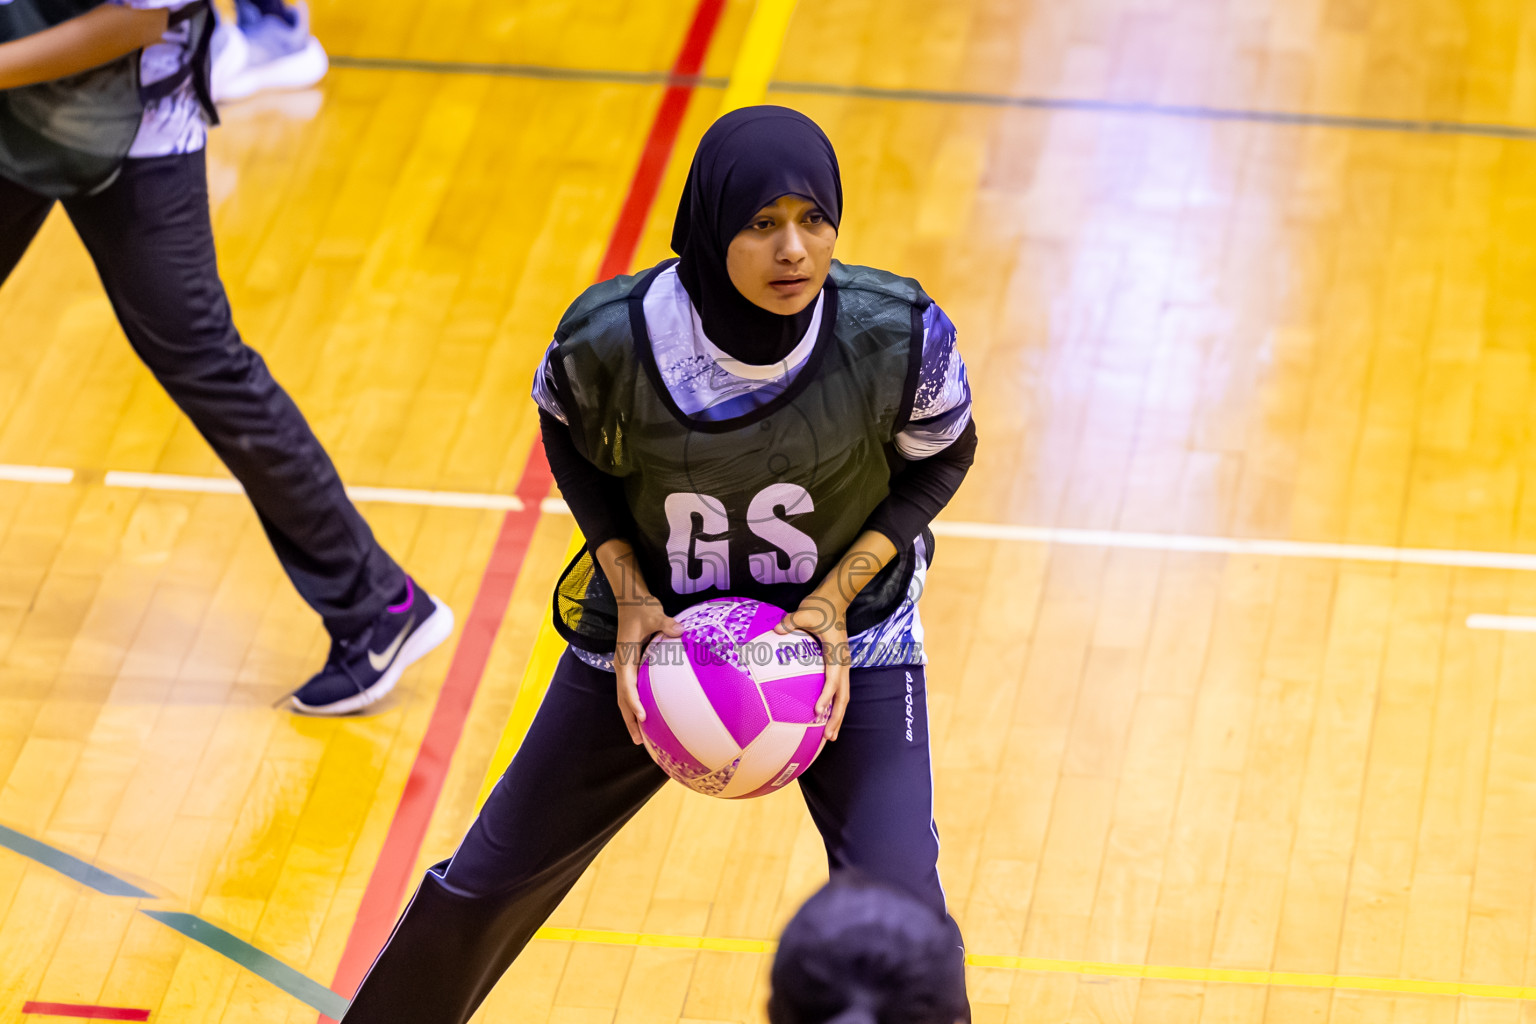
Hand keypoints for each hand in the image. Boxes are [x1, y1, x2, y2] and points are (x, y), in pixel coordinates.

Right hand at [613, 588, 680, 744]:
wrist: (629, 600)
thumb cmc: (641, 607)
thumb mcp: (654, 613)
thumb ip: (666, 624)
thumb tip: (680, 630)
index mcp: (625, 657)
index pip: (627, 685)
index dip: (634, 702)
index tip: (643, 717)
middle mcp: (622, 665)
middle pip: (623, 698)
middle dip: (629, 720)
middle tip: (638, 741)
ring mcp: (625, 666)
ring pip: (625, 697)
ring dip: (630, 717)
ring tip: (640, 737)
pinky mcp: (631, 665)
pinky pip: (632, 689)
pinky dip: (636, 704)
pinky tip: (647, 716)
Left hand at [776, 595, 850, 740]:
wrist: (837, 597)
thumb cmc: (822, 605)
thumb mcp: (805, 611)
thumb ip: (792, 621)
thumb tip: (776, 630)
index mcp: (836, 653)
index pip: (833, 679)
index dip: (826, 696)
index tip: (817, 711)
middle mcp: (843, 662)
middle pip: (843, 696)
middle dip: (837, 717)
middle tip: (828, 737)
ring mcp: (842, 664)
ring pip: (844, 696)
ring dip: (838, 716)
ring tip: (830, 736)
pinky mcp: (838, 664)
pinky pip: (839, 689)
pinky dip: (834, 705)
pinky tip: (826, 716)